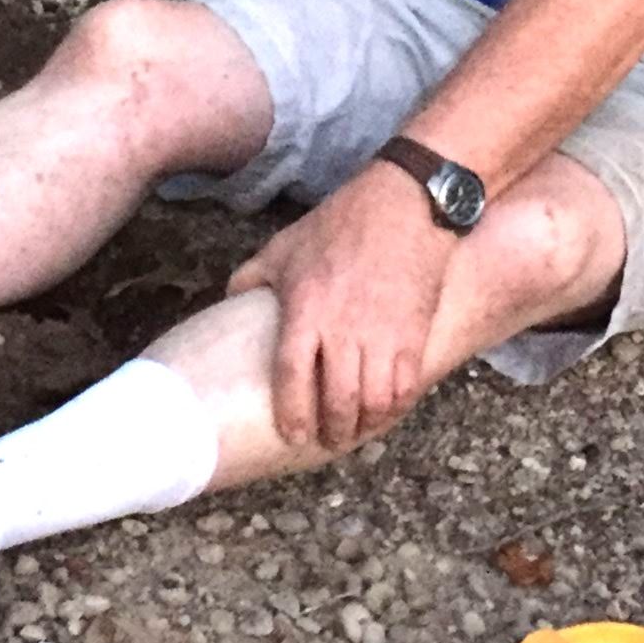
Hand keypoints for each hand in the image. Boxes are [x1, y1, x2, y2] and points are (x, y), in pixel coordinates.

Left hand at [226, 163, 459, 451]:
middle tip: (326, 439)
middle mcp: (344, 329)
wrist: (406, 203)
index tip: (292, 433)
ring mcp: (382, 335)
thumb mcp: (286, 245)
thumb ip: (252, 277)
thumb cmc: (341, 224)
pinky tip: (386, 409)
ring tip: (354, 429)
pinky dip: (395, 406)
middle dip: (331, 429)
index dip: (292, 413)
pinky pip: (405, 386)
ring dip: (364, 423)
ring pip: (374, 401)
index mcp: (306, 309)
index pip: (291, 376)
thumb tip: (229, 301)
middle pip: (336, 399)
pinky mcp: (414, 334)